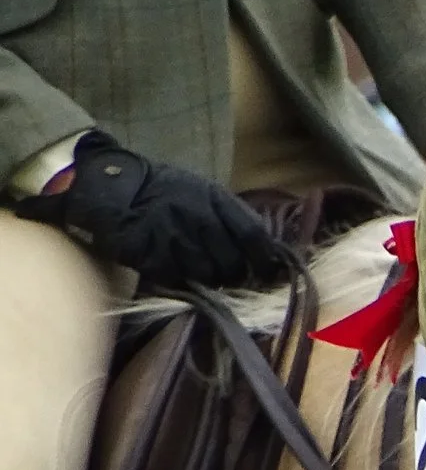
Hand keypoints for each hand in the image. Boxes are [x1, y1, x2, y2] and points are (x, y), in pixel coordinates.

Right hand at [16, 131, 294, 288]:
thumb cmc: (165, 192)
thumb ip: (234, 216)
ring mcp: (172, 237)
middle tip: (231, 276)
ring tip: (204, 273)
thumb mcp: (203, 191)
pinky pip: (179, 280)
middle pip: (233, 263)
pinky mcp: (149, 256)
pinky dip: (184, 282)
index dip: (265, 259)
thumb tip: (269, 250)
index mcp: (213, 198)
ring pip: (209, 276)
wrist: (111, 187)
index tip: (270, 273)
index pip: (252, 235)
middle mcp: (195, 217)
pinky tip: (178, 271)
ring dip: (212, 281)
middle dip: (237, 275)